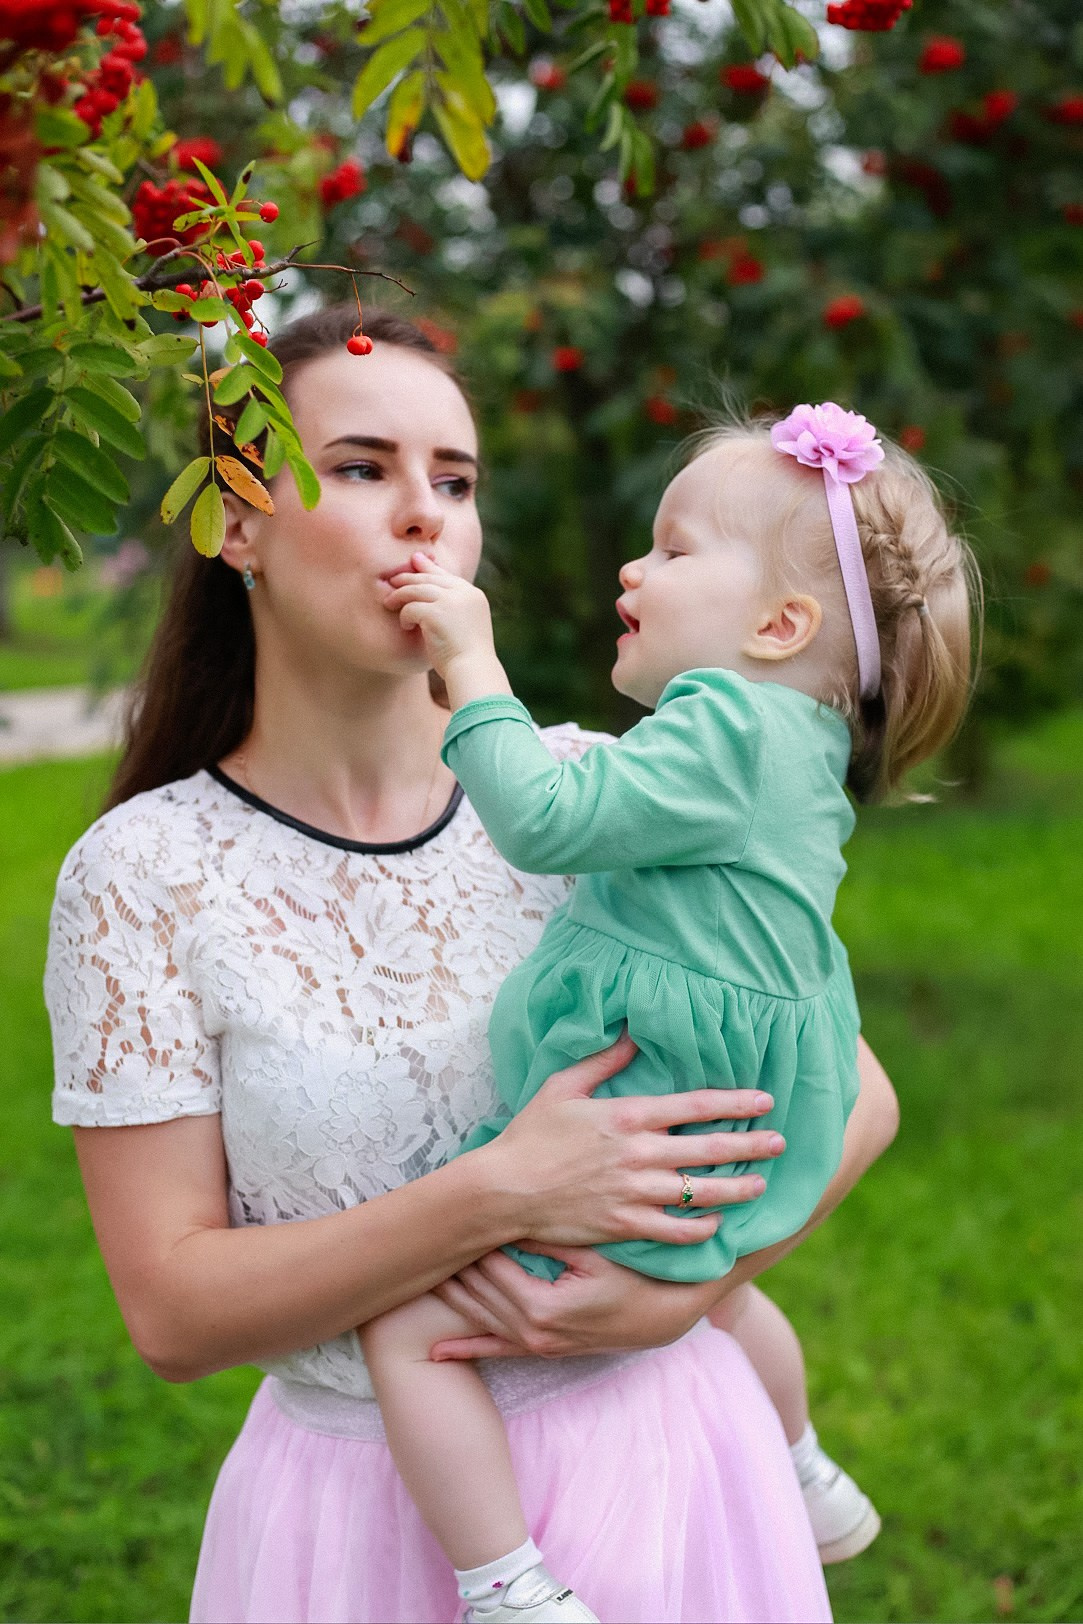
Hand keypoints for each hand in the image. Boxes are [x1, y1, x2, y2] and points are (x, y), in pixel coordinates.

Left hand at [385, 552, 507, 702]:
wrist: (473, 670)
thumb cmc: (467, 657)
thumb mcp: (465, 626)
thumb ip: (454, 609)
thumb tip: (431, 605)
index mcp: (474, 595)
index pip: (447, 576)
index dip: (429, 568)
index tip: (415, 560)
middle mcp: (464, 593)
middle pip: (430, 578)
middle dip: (409, 578)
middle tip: (394, 580)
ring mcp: (450, 601)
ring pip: (417, 589)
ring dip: (400, 596)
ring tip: (389, 603)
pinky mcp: (436, 613)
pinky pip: (411, 607)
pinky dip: (405, 616)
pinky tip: (406, 627)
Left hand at [431, 1245, 722, 1360]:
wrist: (666, 1315)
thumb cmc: (637, 1276)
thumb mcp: (596, 1252)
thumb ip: (551, 1238)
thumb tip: (509, 1215)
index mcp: (542, 1307)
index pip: (491, 1268)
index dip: (469, 1242)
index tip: (449, 1217)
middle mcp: (533, 1333)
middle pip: (478, 1293)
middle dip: (451, 1267)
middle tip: (423, 1241)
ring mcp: (536, 1346)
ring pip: (481, 1319)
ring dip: (452, 1298)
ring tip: (421, 1275)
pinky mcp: (543, 1351)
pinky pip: (496, 1351)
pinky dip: (466, 1347)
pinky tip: (437, 1350)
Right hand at [471, 1032, 782, 1253]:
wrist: (503, 1190)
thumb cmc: (529, 1135)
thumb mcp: (563, 1086)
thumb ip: (603, 1061)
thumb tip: (632, 1033)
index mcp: (627, 1115)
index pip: (696, 1105)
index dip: (735, 1102)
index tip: (764, 1100)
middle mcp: (638, 1154)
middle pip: (709, 1149)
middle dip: (750, 1145)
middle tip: (780, 1142)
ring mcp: (633, 1193)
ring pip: (699, 1192)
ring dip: (737, 1188)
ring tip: (761, 1184)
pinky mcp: (624, 1226)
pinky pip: (675, 1231)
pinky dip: (701, 1228)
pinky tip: (716, 1224)